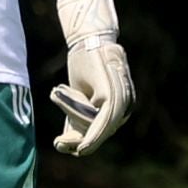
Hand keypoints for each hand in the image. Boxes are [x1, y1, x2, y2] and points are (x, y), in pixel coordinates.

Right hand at [50, 0, 135, 155]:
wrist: (89, 39)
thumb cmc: (84, 66)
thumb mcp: (81, 94)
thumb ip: (78, 115)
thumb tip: (67, 141)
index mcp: (121, 106)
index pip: (104, 130)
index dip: (86, 140)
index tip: (64, 144)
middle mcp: (126, 105)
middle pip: (102, 132)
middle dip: (81, 141)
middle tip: (60, 143)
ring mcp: (122, 101)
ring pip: (99, 128)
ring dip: (78, 133)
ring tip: (61, 134)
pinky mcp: (113, 95)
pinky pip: (101, 121)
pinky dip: (92, 135)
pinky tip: (82, 147)